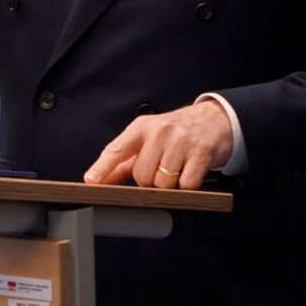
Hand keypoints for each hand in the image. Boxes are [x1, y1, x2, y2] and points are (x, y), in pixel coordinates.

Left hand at [83, 100, 233, 190]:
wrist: (214, 120)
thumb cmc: (176, 132)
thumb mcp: (149, 138)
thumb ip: (124, 160)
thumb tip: (100, 180)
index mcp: (142, 127)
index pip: (117, 149)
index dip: (103, 167)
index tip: (91, 181)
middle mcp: (160, 131)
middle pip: (142, 176)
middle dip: (150, 180)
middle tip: (161, 167)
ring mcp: (181, 141)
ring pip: (164, 184)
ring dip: (170, 184)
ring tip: (177, 167)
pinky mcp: (201, 153)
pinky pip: (186, 185)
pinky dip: (188, 185)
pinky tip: (190, 170)